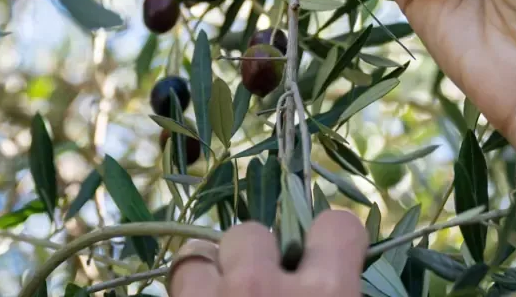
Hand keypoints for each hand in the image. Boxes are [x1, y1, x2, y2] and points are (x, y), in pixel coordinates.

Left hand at [167, 212, 365, 296]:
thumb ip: (344, 290)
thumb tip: (338, 274)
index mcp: (325, 294)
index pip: (336, 225)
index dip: (332, 241)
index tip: (327, 261)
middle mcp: (262, 289)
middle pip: (250, 234)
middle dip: (253, 256)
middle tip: (262, 288)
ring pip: (193, 258)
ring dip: (207, 275)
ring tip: (220, 296)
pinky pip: (171, 293)